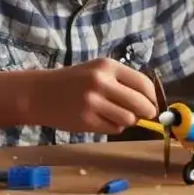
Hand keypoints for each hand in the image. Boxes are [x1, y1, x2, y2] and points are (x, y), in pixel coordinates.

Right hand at [39, 58, 158, 134]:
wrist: (39, 93)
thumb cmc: (73, 81)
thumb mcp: (97, 71)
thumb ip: (122, 82)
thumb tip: (150, 102)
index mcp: (107, 66)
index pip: (143, 83)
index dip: (152, 97)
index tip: (153, 103)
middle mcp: (101, 82)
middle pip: (140, 103)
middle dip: (148, 112)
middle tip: (147, 115)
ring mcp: (93, 102)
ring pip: (128, 118)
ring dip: (129, 121)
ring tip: (119, 116)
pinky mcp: (86, 120)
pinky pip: (114, 128)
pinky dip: (115, 127)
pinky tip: (104, 120)